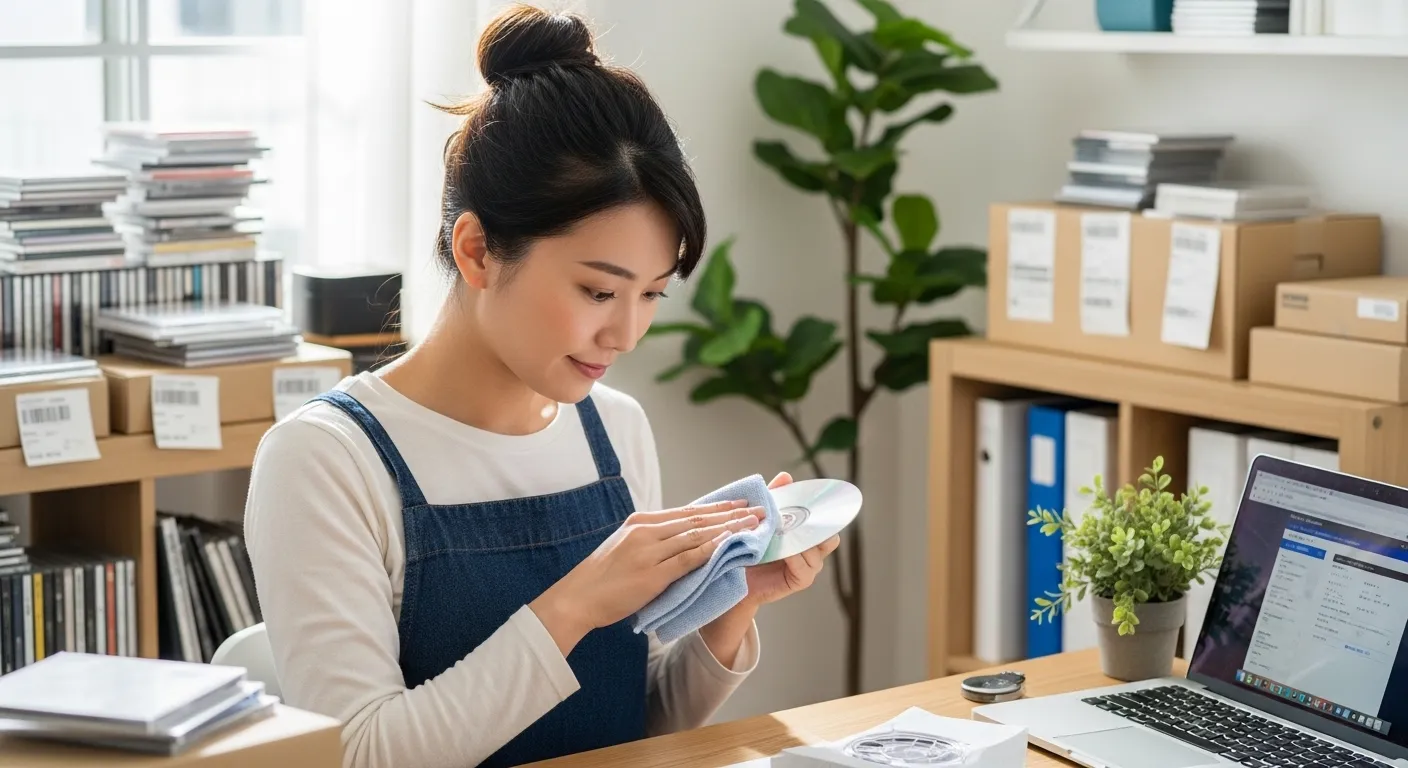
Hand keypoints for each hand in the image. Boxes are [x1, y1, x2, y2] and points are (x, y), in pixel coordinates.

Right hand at [530, 499, 766, 654]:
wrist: (576, 598)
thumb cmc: (603, 578)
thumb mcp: (627, 549)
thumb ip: (653, 542)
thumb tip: (684, 539)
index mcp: (640, 522)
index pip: (687, 511)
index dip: (716, 507)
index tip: (739, 504)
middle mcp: (646, 530)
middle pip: (696, 518)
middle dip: (730, 515)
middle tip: (757, 511)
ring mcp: (648, 551)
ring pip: (696, 535)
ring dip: (727, 530)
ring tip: (752, 526)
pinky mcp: (651, 573)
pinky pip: (688, 559)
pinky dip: (711, 551)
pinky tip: (729, 547)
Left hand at [697, 472, 841, 668]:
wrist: (730, 575)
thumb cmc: (745, 545)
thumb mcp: (760, 518)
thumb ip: (774, 498)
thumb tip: (786, 476)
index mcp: (803, 533)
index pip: (824, 521)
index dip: (823, 512)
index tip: (816, 501)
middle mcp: (810, 549)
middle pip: (829, 537)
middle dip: (819, 528)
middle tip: (804, 519)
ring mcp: (807, 565)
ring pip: (817, 552)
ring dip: (802, 542)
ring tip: (787, 534)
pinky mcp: (800, 580)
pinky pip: (806, 569)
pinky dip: (796, 558)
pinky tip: (786, 553)